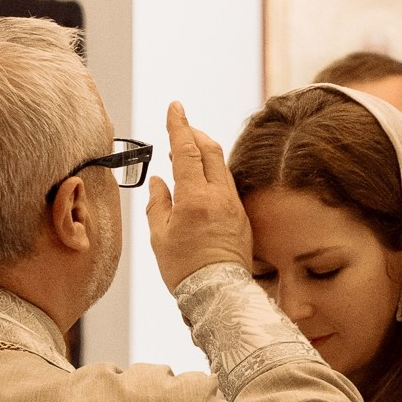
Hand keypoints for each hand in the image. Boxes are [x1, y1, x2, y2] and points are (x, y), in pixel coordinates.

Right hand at [146, 101, 253, 286]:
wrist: (219, 294)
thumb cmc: (185, 270)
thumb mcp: (160, 237)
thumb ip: (159, 203)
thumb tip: (159, 180)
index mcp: (195, 198)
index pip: (187, 150)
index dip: (179, 125)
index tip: (175, 107)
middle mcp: (219, 196)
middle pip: (209, 150)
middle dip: (194, 134)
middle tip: (180, 129)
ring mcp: (234, 206)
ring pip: (221, 167)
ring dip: (204, 153)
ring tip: (186, 155)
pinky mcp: (243, 217)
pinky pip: (228, 185)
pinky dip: (214, 174)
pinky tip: (203, 181)